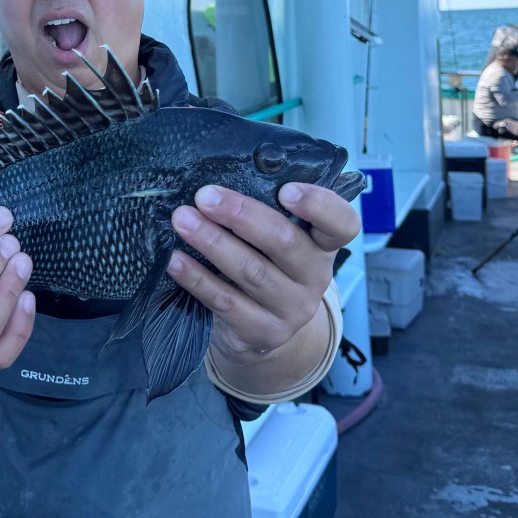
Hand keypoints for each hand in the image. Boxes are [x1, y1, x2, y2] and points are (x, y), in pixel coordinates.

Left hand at [166, 183, 360, 358]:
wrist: (260, 329)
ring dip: (212, 242)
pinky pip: (226, 302)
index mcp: (323, 245)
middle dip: (241, 215)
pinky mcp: (264, 332)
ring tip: (182, 220)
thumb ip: (264, 214)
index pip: (342, 224)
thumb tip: (216, 186)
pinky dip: (198, 279)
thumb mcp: (275, 242)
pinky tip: (176, 260)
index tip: (286, 190)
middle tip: (205, 197)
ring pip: (251, 271)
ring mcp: (293, 309)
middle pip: (285, 242)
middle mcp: (315, 277)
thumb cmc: (265, 266)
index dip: (319, 205)